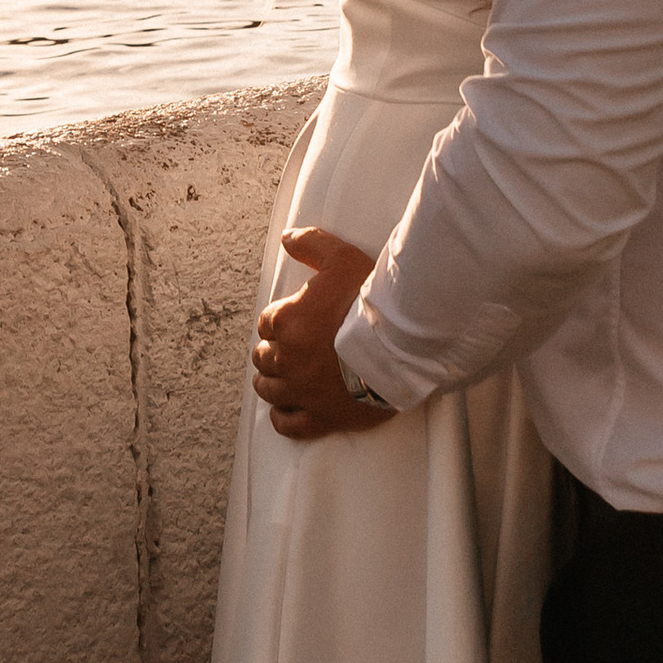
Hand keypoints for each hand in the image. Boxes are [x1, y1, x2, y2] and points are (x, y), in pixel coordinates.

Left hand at [253, 228, 394, 440]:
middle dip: (273, 351)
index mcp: (286, 321)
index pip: (267, 323)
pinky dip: (283, 417)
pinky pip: (288, 424)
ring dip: (272, 381)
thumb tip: (288, 238)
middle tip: (290, 349)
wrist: (399, 347)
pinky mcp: (320, 417)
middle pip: (264, 357)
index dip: (278, 321)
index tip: (292, 322)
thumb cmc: (370, 301)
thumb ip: (312, 244)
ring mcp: (301, 391)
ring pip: (269, 389)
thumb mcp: (342, 258)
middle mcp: (286, 357)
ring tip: (283, 377)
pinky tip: (286, 410)